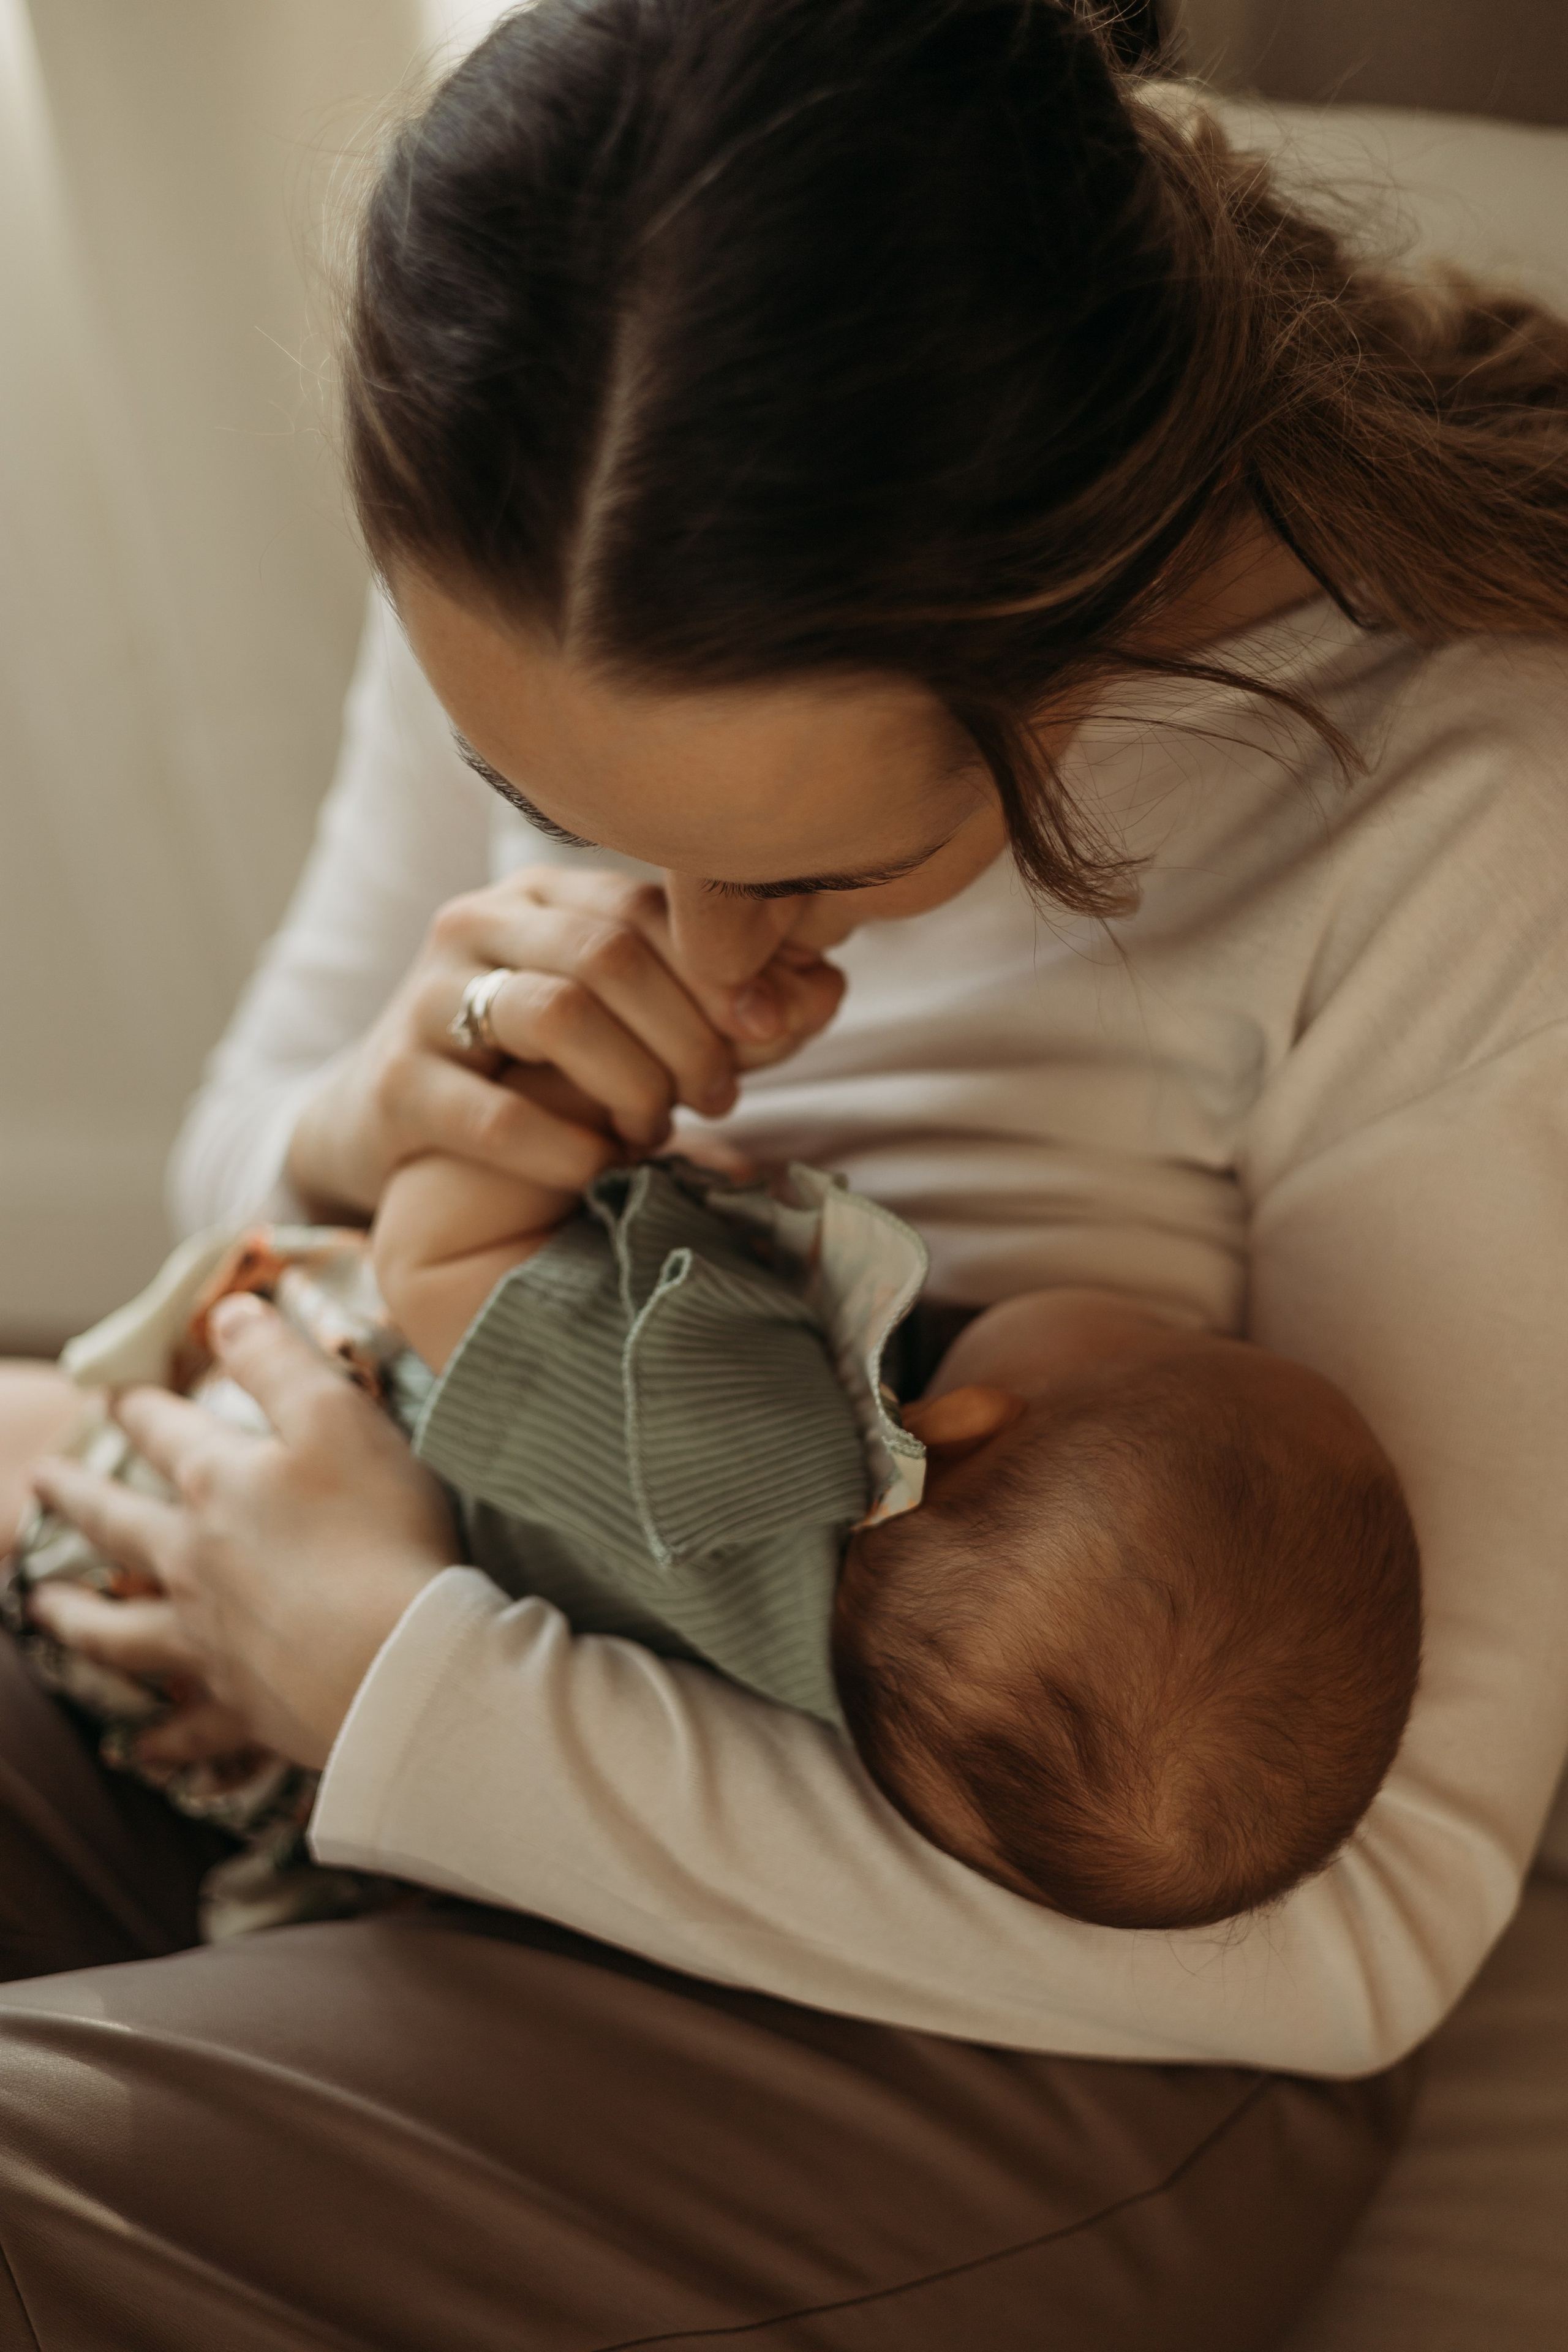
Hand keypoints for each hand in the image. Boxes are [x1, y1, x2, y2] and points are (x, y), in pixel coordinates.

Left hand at [27, 1293, 457, 1768]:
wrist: (399, 1662)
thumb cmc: (380, 1530)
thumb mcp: (338, 1416)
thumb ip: (278, 1361)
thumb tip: (227, 1311)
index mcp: (220, 1484)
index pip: (165, 1431)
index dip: (140, 1406)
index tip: (114, 1394)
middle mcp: (195, 1561)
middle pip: (120, 1525)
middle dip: (78, 1499)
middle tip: (41, 1484)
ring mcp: (210, 1640)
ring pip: (120, 1630)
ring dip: (76, 1617)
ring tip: (40, 1609)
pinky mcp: (240, 1706)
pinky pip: (183, 1729)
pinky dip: (157, 1739)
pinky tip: (138, 1748)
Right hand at [286, 865, 843, 1216]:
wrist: (394, 1117)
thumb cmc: (538, 1063)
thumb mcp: (624, 1017)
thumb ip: (714, 1002)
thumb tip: (827, 987)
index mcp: (546, 893)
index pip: (653, 906)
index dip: (725, 972)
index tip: (775, 1032)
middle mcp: (480, 923)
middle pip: (613, 954)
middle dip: (687, 1036)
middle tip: (721, 1098)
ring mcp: (428, 999)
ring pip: (558, 1014)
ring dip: (631, 1085)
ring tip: (654, 1133)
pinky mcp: (397, 1084)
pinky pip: (497, 1115)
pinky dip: (568, 1151)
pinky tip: (599, 1171)